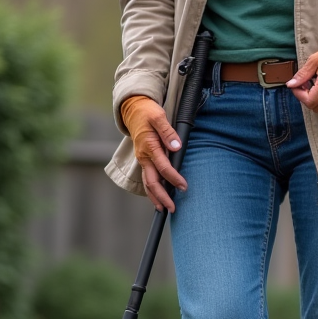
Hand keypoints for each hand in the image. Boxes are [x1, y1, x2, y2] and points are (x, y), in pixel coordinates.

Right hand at [122, 95, 186, 211]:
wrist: (133, 109)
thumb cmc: (148, 112)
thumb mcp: (158, 117)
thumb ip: (168, 132)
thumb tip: (176, 147)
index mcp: (149, 146)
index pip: (163, 167)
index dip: (174, 178)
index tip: (184, 186)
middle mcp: (144, 156)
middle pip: (152, 181)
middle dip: (162, 196)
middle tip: (173, 208)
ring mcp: (142, 159)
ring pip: (148, 183)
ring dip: (155, 197)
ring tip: (164, 209)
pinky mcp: (143, 160)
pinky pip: (147, 178)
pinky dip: (152, 191)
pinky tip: (158, 199)